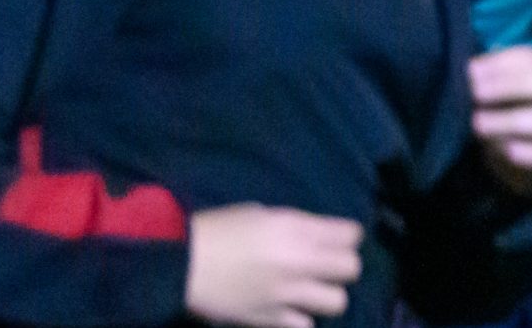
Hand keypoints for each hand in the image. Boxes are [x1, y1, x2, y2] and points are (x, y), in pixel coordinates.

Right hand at [185, 204, 362, 327]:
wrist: (179, 266)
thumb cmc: (215, 231)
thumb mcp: (258, 215)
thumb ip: (293, 226)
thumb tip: (314, 237)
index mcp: (294, 229)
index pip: (351, 234)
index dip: (346, 237)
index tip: (337, 239)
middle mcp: (298, 261)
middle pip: (351, 268)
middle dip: (342, 266)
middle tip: (325, 267)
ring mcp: (286, 294)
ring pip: (337, 301)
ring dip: (326, 296)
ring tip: (310, 292)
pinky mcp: (271, 319)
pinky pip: (305, 325)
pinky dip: (300, 319)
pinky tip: (288, 310)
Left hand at [469, 46, 531, 193]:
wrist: (523, 161)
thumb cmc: (504, 118)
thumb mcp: (495, 96)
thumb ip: (486, 83)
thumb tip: (472, 72)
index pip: (530, 59)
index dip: (501, 63)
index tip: (472, 71)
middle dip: (508, 86)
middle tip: (477, 95)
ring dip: (510, 121)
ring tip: (478, 125)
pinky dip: (531, 153)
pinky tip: (508, 151)